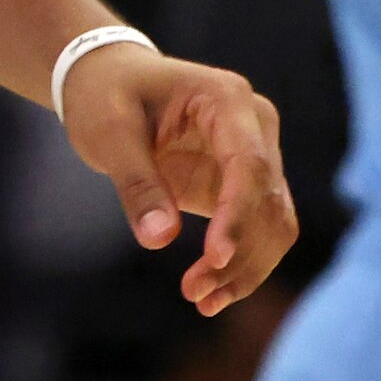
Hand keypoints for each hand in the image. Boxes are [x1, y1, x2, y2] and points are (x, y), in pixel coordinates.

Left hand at [59, 39, 295, 312]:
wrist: (110, 79)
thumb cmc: (106, 94)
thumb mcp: (108, 132)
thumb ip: (137, 183)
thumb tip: (160, 240)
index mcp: (228, 100)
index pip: (249, 164)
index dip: (237, 216)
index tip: (215, 258)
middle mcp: (255, 127)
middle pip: (267, 201)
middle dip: (239, 253)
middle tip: (194, 293)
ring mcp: (256, 156)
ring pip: (273, 223)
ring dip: (246, 267)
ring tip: (203, 301)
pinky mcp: (243, 184)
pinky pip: (257, 230)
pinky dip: (242, 264)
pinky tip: (213, 294)